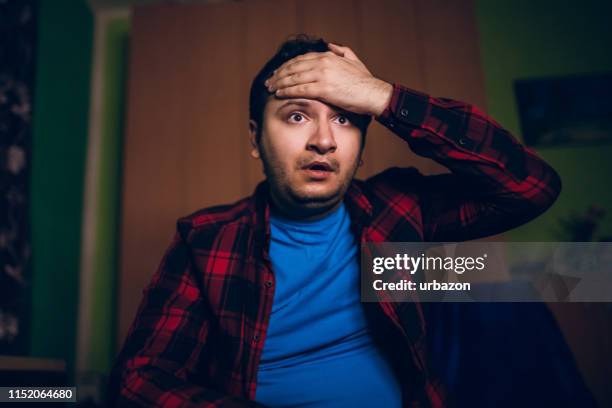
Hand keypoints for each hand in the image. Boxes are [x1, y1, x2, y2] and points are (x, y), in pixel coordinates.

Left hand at [265, 43, 392, 116]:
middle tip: (269, 81)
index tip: (279, 72)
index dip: (287, 66)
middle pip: (294, 67)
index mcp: (329, 56)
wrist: (373, 94)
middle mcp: (324, 63)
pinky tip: (280, 94)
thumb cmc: (365, 82)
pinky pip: (300, 89)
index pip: (301, 59)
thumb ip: (341, 50)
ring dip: (280, 83)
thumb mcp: (354, 60)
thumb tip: (329, 44)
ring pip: (294, 77)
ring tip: (271, 88)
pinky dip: (288, 91)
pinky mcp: (324, 89)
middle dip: (279, 74)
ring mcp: (323, 75)